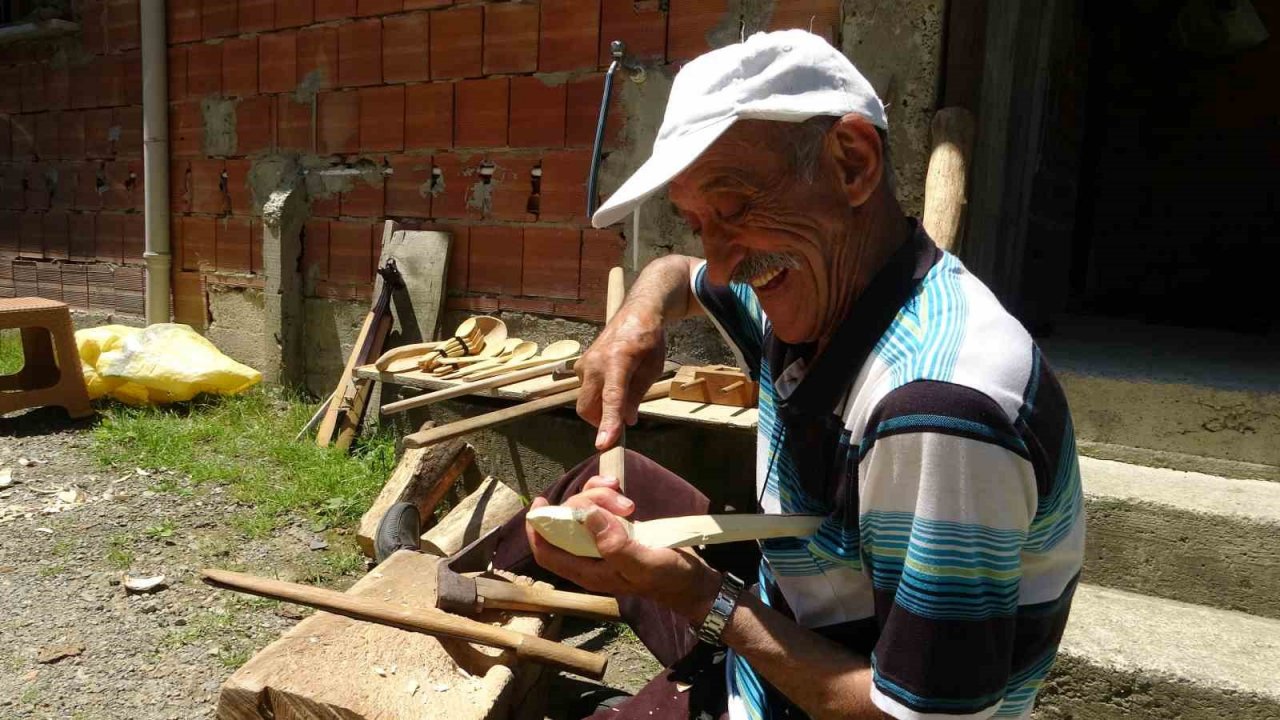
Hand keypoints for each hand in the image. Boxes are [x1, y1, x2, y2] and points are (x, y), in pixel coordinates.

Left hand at [525, 475, 721, 621]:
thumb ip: (614, 545)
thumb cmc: (667, 577)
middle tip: (619, 503)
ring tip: (628, 503)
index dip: (538, 530)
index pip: (548, 552)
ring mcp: (604, 540)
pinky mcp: (618, 527)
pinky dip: (607, 492)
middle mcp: (590, 556)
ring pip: (584, 508)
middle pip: (568, 521)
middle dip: (587, 504)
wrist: (693, 578)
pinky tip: (622, 489)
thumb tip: (586, 515)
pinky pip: (601, 504)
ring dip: (600, 496)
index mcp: (588, 571)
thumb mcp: (642, 565)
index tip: (540, 504)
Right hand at [575, 306, 666, 450]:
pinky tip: (614, 382)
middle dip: (601, 421)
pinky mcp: (580, 365)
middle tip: (623, 421)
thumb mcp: (652, 370)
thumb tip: (627, 421)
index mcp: (618, 360)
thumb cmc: (649, 341)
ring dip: (601, 408)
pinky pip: (586, 391)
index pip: (611, 398)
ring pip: (586, 401)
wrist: (636, 313)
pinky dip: (599, 396)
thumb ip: (636, 396)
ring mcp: (584, 363)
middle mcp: (595, 362)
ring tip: (624, 392)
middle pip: (588, 407)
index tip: (604, 444)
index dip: (608, 422)